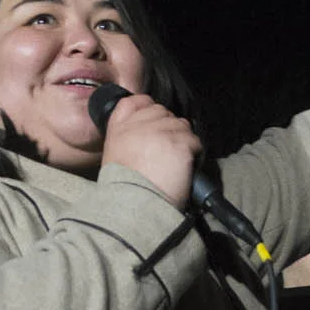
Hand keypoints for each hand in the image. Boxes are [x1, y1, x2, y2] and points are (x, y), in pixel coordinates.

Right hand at [100, 92, 202, 208]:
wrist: (133, 208)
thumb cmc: (124, 190)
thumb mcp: (114, 157)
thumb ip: (128, 137)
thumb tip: (150, 132)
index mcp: (119, 128)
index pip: (137, 101)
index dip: (149, 108)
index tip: (155, 124)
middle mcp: (139, 124)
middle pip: (164, 112)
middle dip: (169, 128)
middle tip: (167, 152)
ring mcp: (160, 131)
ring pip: (182, 126)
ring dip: (183, 142)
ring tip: (175, 164)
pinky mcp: (179, 143)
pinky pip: (195, 141)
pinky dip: (194, 154)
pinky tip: (183, 169)